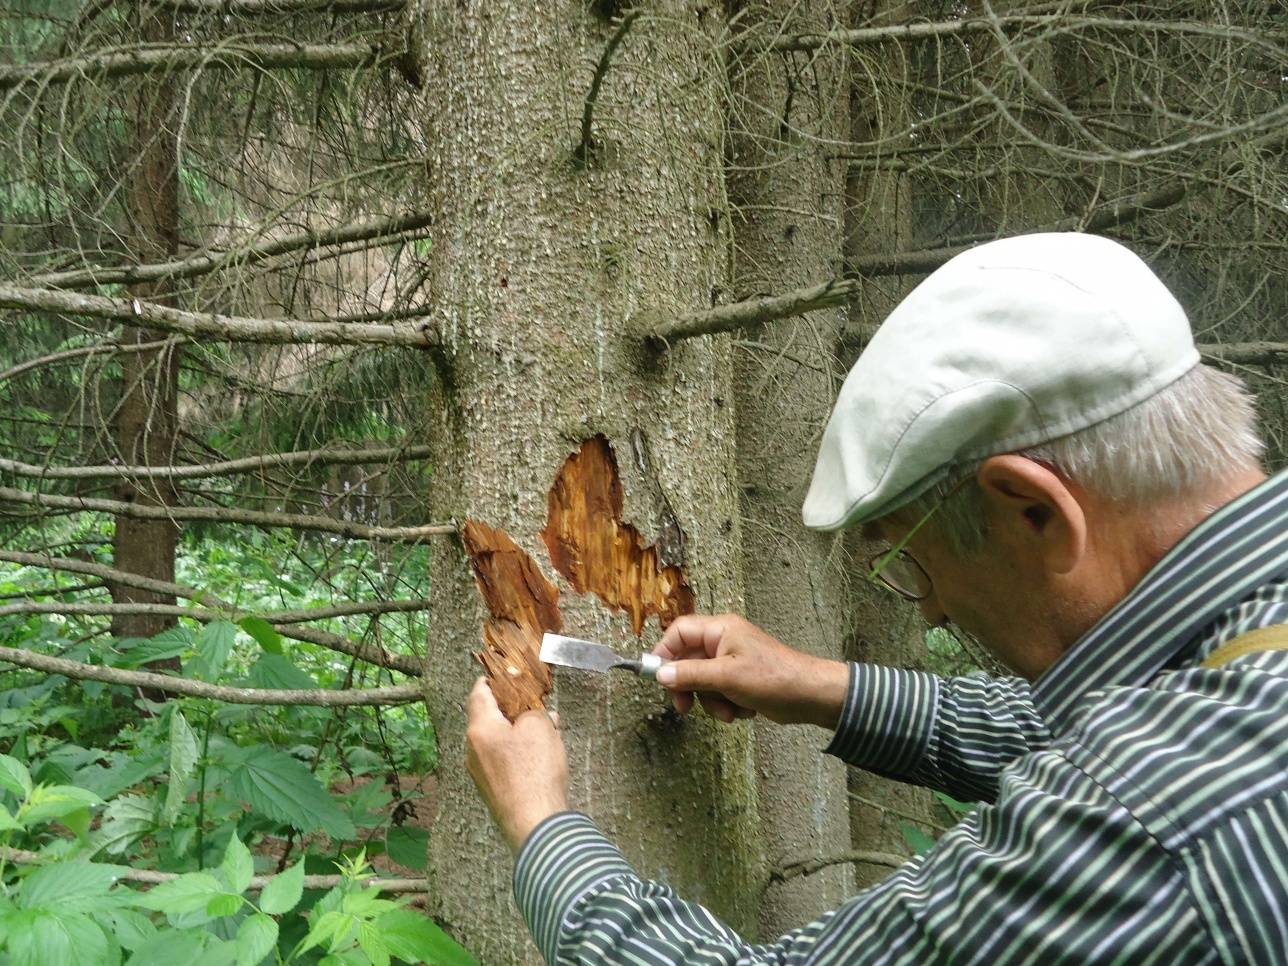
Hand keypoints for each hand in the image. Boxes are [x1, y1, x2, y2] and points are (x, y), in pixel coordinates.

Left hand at [465, 677, 568, 852]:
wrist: (535, 823)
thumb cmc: (535, 771)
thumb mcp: (540, 727)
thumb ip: (534, 712)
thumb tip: (536, 714)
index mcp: (479, 729)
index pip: (478, 694)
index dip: (490, 680)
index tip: (500, 673)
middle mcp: (473, 750)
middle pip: (489, 719)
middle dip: (512, 709)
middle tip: (533, 702)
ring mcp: (481, 773)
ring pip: (498, 741)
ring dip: (519, 732)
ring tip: (547, 729)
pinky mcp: (493, 791)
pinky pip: (503, 762)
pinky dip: (519, 753)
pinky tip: (542, 756)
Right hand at [653, 613, 847, 728]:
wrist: (810, 696)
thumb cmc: (773, 678)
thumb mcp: (726, 677)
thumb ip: (690, 675)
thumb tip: (660, 674)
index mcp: (720, 630)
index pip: (679, 632)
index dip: (664, 652)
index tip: (656, 676)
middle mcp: (724, 642)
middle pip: (688, 661)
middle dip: (689, 687)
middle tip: (684, 707)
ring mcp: (733, 662)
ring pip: (703, 682)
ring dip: (712, 701)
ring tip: (730, 710)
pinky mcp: (741, 681)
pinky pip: (719, 693)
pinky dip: (727, 705)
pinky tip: (745, 710)